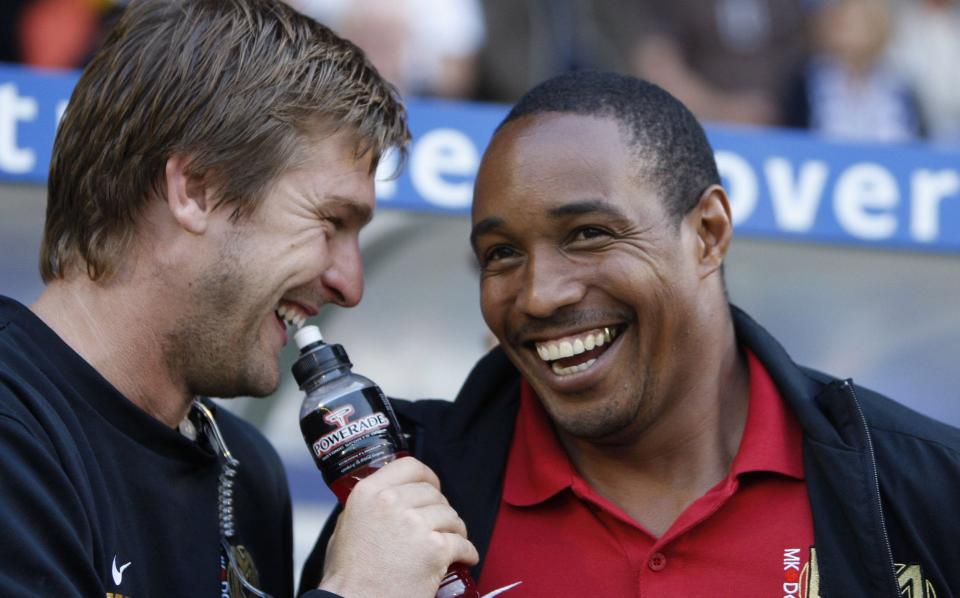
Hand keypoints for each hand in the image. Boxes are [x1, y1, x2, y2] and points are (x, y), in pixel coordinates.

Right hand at [317, 457, 478, 597]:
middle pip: (433, 493)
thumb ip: (367, 508)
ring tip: (450, 542)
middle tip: (439, 526)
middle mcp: (392, 502)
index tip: (431, 488)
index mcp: (369, 493)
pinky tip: (465, 557)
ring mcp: (415, 524)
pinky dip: (467, 552)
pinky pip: (462, 543)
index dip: (426, 477)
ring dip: (455, 530)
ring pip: (451, 516)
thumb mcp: (345, 529)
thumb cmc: (347, 577)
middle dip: (440, 510)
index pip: (410, 466)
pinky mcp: (434, 549)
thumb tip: (383, 498)